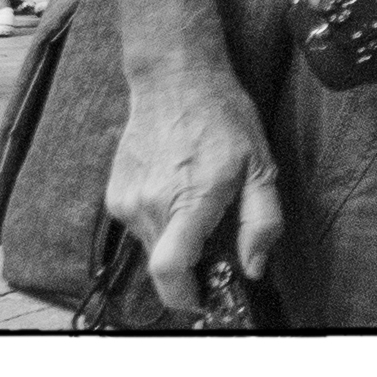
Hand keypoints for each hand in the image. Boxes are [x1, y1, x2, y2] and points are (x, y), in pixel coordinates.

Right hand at [106, 65, 283, 313]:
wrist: (175, 78)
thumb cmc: (222, 116)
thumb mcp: (260, 164)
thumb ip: (261, 221)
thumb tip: (254, 267)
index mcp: (192, 197)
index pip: (171, 270)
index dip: (185, 296)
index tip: (204, 297)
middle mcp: (153, 203)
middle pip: (167, 265)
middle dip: (192, 262)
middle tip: (213, 230)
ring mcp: (128, 200)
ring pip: (152, 246)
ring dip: (176, 238)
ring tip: (194, 195)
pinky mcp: (115, 195)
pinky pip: (140, 227)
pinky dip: (160, 220)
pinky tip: (175, 186)